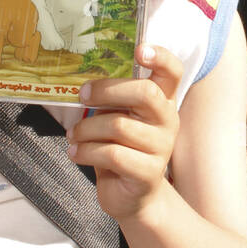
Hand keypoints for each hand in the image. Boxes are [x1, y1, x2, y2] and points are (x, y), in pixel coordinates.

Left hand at [68, 43, 181, 219]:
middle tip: (81, 96)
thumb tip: (81, 81)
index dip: (160, 57)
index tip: (140, 50)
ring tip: (74, 136)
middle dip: (106, 91)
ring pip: (118, 125)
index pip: (172, 72)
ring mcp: (160, 148)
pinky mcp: (147, 172)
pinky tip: (76, 153)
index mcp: (162, 101)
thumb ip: (113, 99)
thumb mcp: (119, 118)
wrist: (133, 197)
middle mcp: (167, 121)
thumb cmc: (121, 150)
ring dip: (85, 129)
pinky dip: (85, 152)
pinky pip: (111, 154)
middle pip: (145, 93)